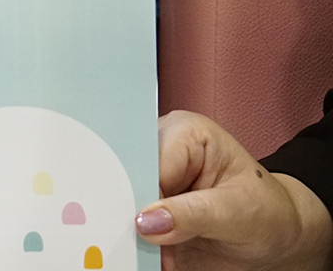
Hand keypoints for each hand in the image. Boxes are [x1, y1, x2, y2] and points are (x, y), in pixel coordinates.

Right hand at [136, 111, 332, 269]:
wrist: (274, 240)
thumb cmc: (266, 212)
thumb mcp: (239, 213)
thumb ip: (194, 214)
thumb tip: (146, 221)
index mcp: (184, 134)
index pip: (148, 159)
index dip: (142, 191)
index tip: (140, 222)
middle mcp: (159, 151)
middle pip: (123, 175)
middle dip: (127, 209)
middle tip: (134, 238)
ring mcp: (148, 180)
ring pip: (116, 200)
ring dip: (125, 230)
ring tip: (139, 252)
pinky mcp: (143, 208)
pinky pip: (122, 224)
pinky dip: (129, 244)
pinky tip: (140, 257)